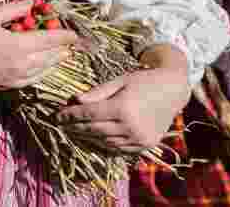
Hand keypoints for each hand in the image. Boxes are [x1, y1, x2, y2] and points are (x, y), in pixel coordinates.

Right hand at [0, 0, 78, 89]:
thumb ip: (14, 9)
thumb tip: (33, 2)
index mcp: (18, 45)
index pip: (51, 40)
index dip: (65, 36)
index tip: (75, 34)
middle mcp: (21, 64)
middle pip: (51, 56)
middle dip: (63, 49)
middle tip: (71, 44)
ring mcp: (14, 78)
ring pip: (44, 70)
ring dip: (54, 62)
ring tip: (62, 55)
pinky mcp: (7, 86)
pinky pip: (32, 80)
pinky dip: (42, 73)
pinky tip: (43, 68)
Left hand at [56, 47, 189, 152]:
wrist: (173, 91)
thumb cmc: (143, 81)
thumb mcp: (119, 81)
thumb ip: (97, 92)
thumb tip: (74, 100)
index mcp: (122, 108)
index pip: (88, 114)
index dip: (70, 116)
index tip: (56, 115)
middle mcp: (130, 126)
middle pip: (94, 130)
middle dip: (75, 127)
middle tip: (61, 125)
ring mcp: (138, 139)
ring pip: (105, 141)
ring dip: (88, 137)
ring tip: (74, 131)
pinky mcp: (145, 146)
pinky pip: (118, 148)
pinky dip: (104, 143)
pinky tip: (94, 137)